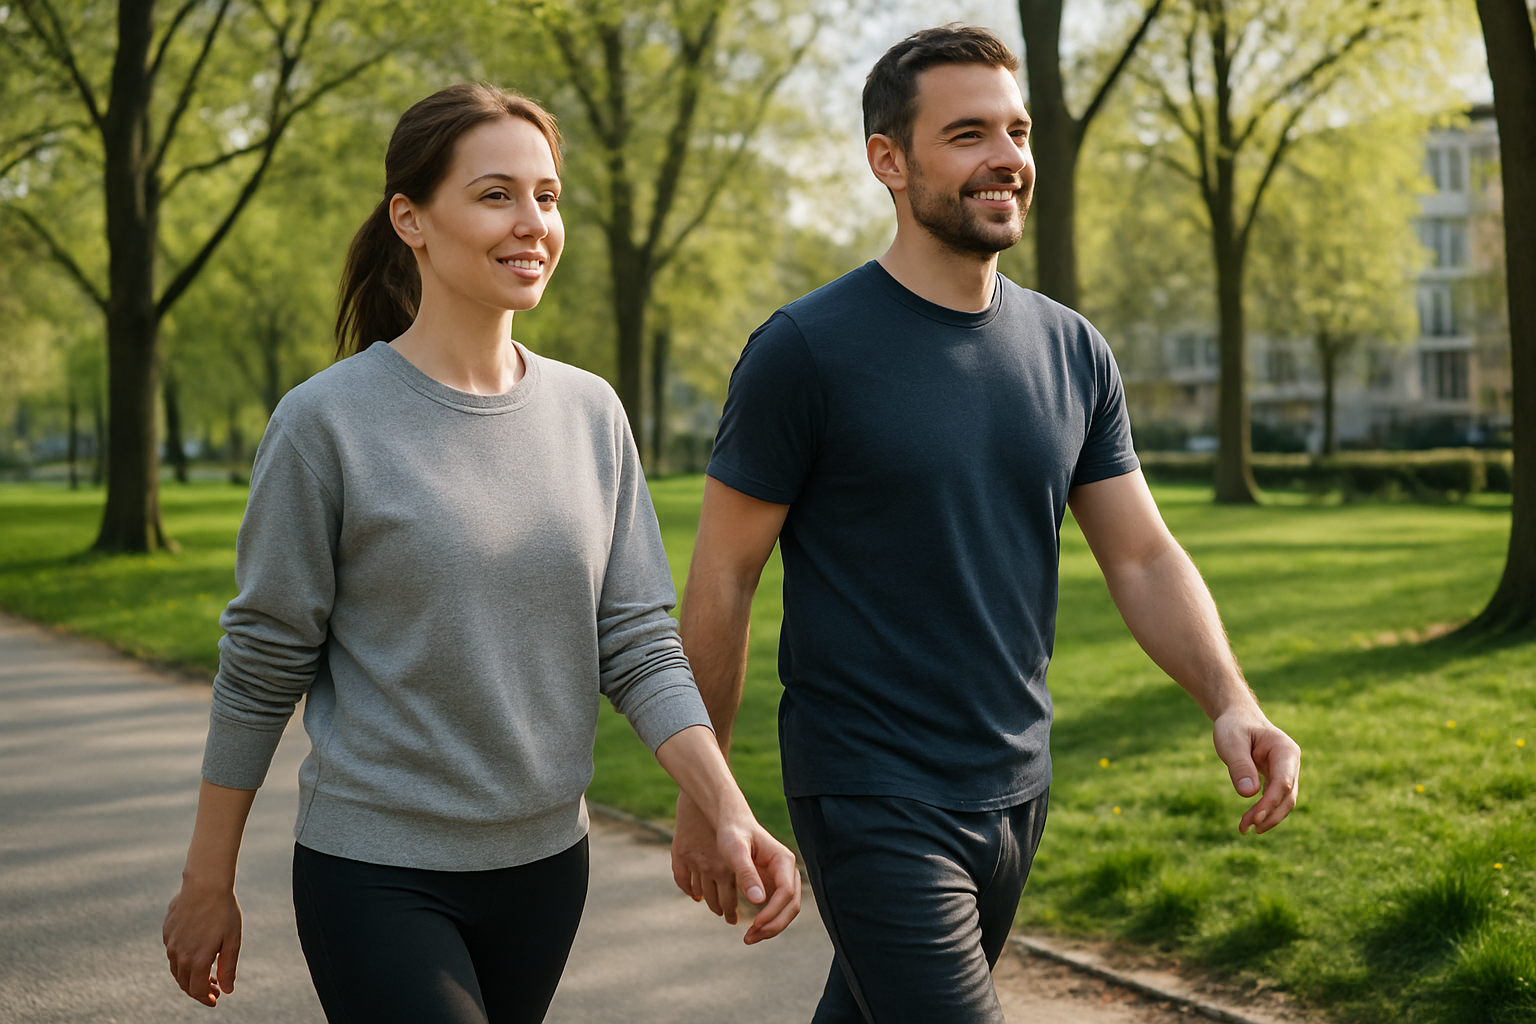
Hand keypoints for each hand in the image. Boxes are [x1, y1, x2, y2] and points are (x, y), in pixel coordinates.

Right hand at [162, 878, 242, 1004]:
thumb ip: (227, 968)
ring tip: (206, 973)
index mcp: (196, 959)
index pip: (196, 990)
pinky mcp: (167, 932)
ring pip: (176, 969)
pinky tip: (196, 952)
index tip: (215, 1000)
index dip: (206, 998)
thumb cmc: (223, 911)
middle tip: (214, 989)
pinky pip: (172, 952)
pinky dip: (182, 960)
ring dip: (190, 976)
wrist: (205, 885)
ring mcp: (170, 943)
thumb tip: (227, 990)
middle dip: (199, 990)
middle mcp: (179, 954)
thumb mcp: (232, 941)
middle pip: (184, 983)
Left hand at [671, 792, 802, 942]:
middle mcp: (787, 871)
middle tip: (750, 937)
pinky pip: (776, 909)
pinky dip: (766, 922)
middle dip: (774, 925)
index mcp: (783, 860)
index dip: (773, 911)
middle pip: (792, 905)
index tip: (755, 924)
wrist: (731, 823)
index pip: (786, 892)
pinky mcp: (773, 886)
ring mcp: (782, 879)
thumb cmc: (732, 833)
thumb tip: (759, 901)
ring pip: (786, 910)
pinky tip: (750, 929)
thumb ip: (746, 874)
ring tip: (749, 938)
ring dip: (771, 927)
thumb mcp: (734, 851)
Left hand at [1213, 706, 1300, 834]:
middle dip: (1269, 815)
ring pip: (1285, 802)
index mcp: (1285, 750)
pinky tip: (1249, 821)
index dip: (1270, 803)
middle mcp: (1291, 763)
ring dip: (1267, 817)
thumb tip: (1249, 794)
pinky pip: (1276, 799)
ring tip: (1244, 828)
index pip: (1283, 782)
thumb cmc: (1234, 727)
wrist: (1238, 718)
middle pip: (1288, 796)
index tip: (1254, 818)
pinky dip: (1265, 811)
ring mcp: (1287, 772)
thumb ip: (1240, 766)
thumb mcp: (1231, 742)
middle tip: (1246, 827)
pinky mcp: (1278, 779)